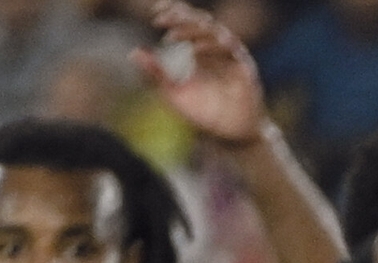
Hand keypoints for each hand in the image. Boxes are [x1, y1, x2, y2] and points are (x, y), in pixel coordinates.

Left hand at [136, 0, 269, 146]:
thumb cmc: (205, 112)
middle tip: (160, 19)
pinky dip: (210, 48)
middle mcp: (218, 48)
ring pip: (214, 32)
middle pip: (201, 21)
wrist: (231, 135)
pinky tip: (192, 51)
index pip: (188, 21)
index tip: (154, 12)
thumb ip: (156, 73)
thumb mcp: (174, 92)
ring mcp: (232, 57)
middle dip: (180, 17)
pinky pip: (229, 51)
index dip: (173, 12)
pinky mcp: (244, 68)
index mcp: (201, 48)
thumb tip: (133, 52)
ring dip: (191, 30)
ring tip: (170, 36)